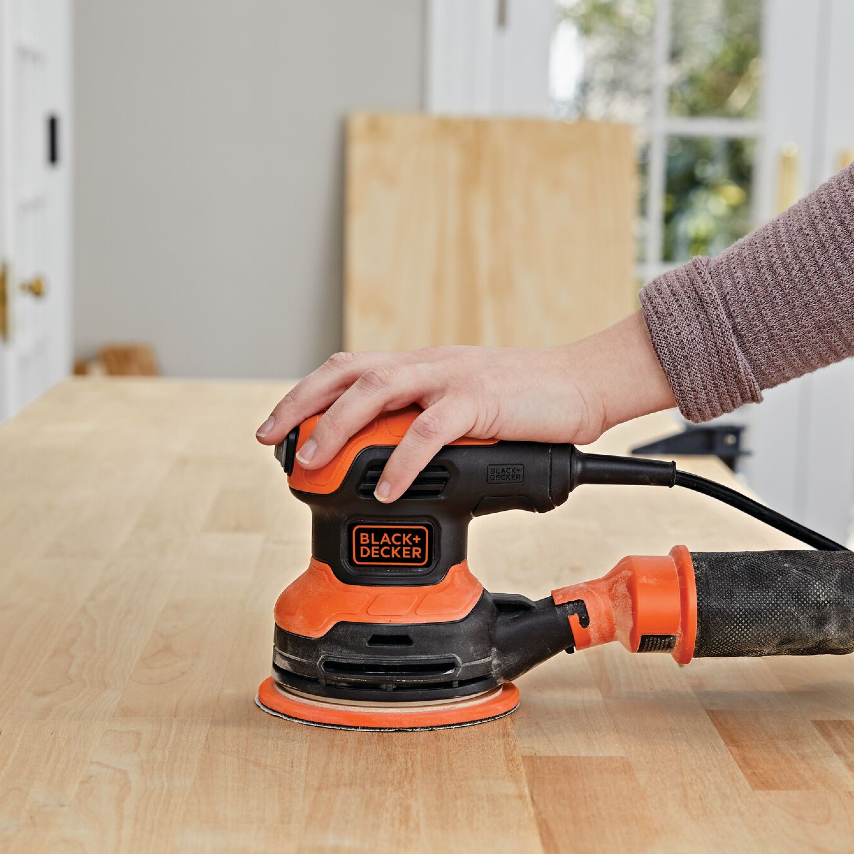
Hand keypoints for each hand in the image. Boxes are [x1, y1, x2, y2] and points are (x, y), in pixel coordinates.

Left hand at [254, 313, 674, 500]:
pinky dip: (403, 462)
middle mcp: (428, 365)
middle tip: (269, 439)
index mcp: (421, 366)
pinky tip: (386, 489)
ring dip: (339, 426)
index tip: (277, 428)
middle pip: (347, 372)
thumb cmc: (528, 402)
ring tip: (315, 462)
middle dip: (301, 403)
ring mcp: (453, 379)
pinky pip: (431, 431)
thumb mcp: (466, 408)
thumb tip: (393, 462)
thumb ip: (429, 425)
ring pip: (378, 390)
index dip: (306, 394)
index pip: (349, 370)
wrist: (583, 385)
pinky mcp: (482, 401)